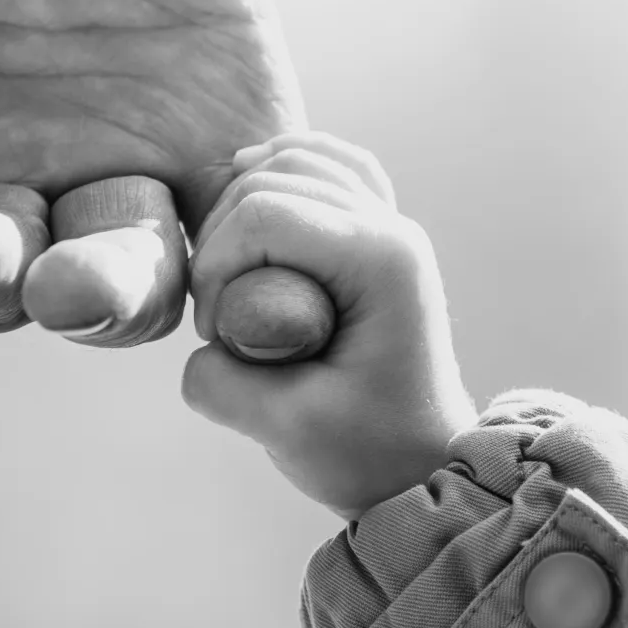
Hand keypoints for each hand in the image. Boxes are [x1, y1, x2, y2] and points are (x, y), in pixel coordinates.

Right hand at [182, 131, 476, 519]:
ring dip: (243, 203)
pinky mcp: (377, 233)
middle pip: (273, 178)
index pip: (264, 213)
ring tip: (229, 271)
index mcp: (381, 260)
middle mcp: (392, 227)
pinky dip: (283, 168)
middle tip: (221, 317)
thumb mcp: (283, 431)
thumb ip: (220, 382)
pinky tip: (252, 183)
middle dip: (223, 240)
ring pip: (296, 159)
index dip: (216, 268)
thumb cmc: (367, 453)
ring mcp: (390, 224)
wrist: (424, 467)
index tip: (215, 336)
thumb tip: (203, 340)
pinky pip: (328, 166)